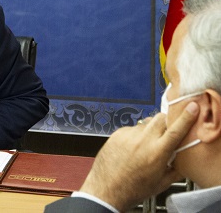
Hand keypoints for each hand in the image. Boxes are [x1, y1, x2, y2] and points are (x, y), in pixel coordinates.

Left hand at [79, 102, 198, 210]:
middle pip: (160, 118)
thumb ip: (176, 169)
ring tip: (146, 146)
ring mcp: (128, 135)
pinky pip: (132, 128)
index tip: (191, 108)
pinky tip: (132, 148)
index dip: (186, 117)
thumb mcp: (161, 182)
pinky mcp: (117, 133)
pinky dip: (136, 135)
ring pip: (146, 123)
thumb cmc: (133, 188)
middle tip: (166, 132)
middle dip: (167, 121)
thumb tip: (183, 159)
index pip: (176, 129)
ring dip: (150, 130)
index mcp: (157, 152)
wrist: (107, 189)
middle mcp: (143, 140)